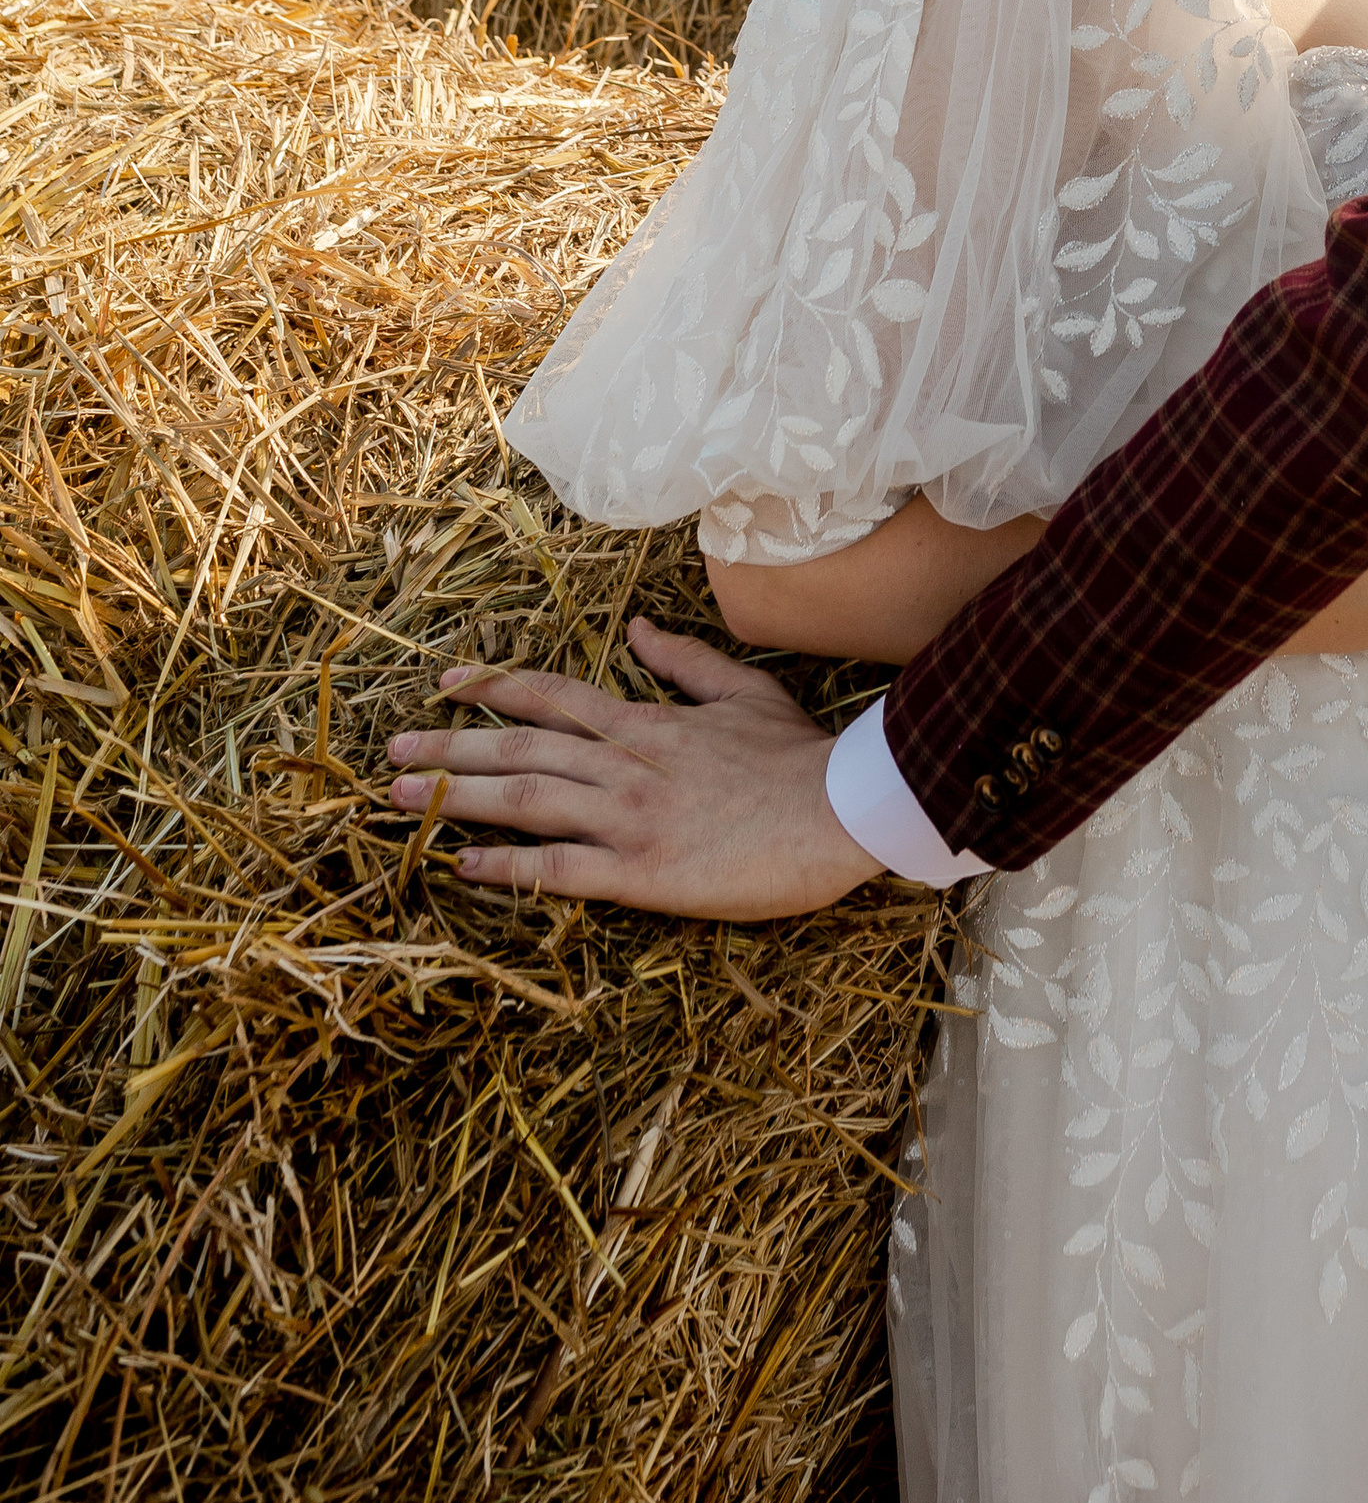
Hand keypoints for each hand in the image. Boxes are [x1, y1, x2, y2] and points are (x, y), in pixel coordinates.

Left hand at [383, 614, 881, 915]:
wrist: (840, 810)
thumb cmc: (798, 757)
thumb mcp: (742, 691)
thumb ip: (683, 662)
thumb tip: (636, 628)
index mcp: (646, 722)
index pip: (553, 696)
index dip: (494, 688)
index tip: (446, 685)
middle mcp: (623, 764)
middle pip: (518, 746)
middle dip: (449, 745)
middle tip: (392, 748)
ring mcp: (627, 818)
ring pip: (522, 799)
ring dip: (454, 796)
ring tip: (399, 797)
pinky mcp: (640, 874)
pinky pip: (557, 869)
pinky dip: (505, 867)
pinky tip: (463, 867)